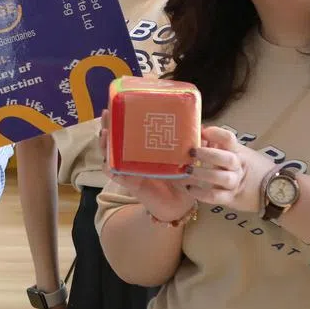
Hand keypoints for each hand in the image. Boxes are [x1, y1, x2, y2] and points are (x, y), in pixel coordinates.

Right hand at [100, 109, 194, 223]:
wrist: (180, 204)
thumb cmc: (181, 180)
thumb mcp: (186, 158)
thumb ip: (194, 145)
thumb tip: (205, 129)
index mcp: (145, 147)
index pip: (130, 129)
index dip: (121, 117)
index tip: (118, 104)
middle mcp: (133, 155)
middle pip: (115, 137)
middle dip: (108, 124)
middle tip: (107, 113)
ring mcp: (128, 168)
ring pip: (109, 152)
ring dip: (104, 142)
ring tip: (105, 132)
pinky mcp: (128, 181)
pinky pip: (113, 174)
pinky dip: (108, 166)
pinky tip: (108, 160)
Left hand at [183, 126, 269, 211]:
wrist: (275, 191)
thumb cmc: (252, 168)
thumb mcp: (240, 153)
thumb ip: (221, 144)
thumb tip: (198, 129)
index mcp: (238, 152)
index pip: (229, 139)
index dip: (216, 134)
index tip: (204, 132)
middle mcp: (238, 166)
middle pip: (226, 158)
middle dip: (208, 154)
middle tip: (191, 152)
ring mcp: (235, 183)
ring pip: (221, 178)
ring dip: (202, 174)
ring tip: (187, 171)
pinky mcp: (231, 199)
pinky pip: (216, 197)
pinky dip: (201, 194)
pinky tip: (190, 189)